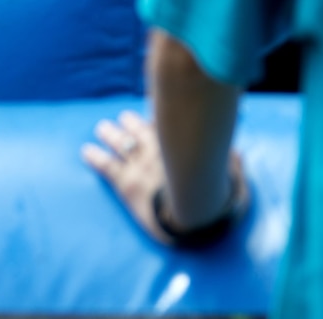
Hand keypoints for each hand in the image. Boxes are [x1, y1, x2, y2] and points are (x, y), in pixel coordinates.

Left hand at [82, 111, 244, 247]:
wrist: (193, 210)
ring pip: (122, 143)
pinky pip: (107, 166)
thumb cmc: (213, 191)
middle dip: (130, 122)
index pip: (167, 126)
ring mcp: (142, 165)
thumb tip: (237, 155)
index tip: (153, 112)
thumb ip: (230, 161)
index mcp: (182, 145)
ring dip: (111, 133)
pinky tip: (86, 150)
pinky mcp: (127, 183)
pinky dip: (96, 157)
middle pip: (141, 130)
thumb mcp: (228, 170)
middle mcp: (160, 149)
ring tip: (103, 127)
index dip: (157, 119)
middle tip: (122, 116)